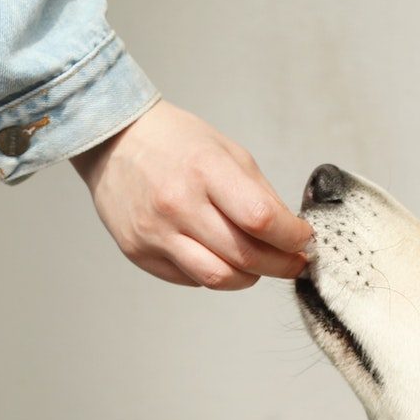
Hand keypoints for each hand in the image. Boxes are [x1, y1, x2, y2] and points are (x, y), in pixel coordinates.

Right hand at [71, 100, 311, 288]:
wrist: (114, 141)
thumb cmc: (176, 143)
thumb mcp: (229, 152)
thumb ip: (261, 195)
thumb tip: (291, 234)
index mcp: (205, 170)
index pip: (261, 219)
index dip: (292, 237)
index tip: (304, 240)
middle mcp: (177, 204)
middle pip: (245, 256)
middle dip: (282, 265)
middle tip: (295, 263)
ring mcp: (155, 232)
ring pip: (219, 278)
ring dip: (250, 278)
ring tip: (259, 265)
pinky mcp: (139, 253)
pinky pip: (192, 279)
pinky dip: (216, 274)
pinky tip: (219, 256)